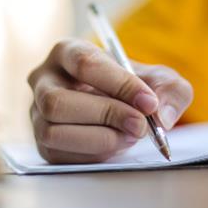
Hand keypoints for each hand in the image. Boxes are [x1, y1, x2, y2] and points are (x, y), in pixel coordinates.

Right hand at [27, 38, 192, 163]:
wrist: (122, 109)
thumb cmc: (135, 87)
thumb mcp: (160, 80)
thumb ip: (170, 90)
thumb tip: (162, 115)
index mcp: (67, 52)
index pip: (84, 63)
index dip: (118, 84)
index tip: (148, 102)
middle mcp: (43, 80)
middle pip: (58, 101)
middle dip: (105, 116)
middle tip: (140, 125)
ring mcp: (37, 113)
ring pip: (53, 132)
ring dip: (98, 139)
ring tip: (130, 136)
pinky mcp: (43, 143)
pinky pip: (59, 155)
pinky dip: (92, 155)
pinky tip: (116, 146)